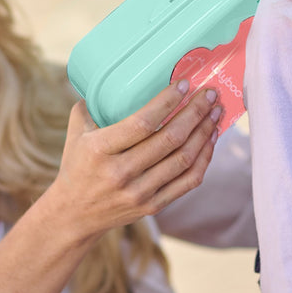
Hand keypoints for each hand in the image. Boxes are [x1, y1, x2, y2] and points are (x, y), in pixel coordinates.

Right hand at [53, 81, 222, 238]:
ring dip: (204, 132)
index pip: (142, 123)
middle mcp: (121, 172)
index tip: (185, 84)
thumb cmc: (78, 166)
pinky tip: (210, 140)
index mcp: (100, 149)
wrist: (75, 215)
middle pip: (169, 139)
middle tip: (210, 93)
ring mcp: (139, 192)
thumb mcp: (76, 133)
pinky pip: (188, 181)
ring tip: (216, 112)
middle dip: (195, 112)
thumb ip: (91, 105)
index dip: (167, 102)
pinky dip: (204, 158)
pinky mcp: (153, 206)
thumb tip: (113, 77)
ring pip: (183, 159)